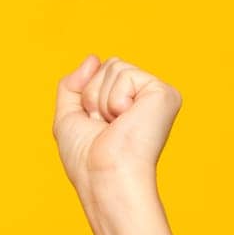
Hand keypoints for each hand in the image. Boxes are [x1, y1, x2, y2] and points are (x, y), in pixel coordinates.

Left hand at [52, 54, 180, 203]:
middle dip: (91, 96)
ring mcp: (156, 94)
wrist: (103, 176)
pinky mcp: (165, 93)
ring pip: (114, 66)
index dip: (85, 98)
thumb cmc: (86, 159)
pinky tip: (125, 120)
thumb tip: (92, 58)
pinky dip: (115, 99)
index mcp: (125, 103)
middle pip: (106, 65)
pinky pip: (125, 74)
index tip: (94, 127)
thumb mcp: (68, 117)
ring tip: (114, 125)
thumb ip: (72, 84)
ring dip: (101, 100)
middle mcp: (143, 98)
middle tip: (103, 126)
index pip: (99, 73)